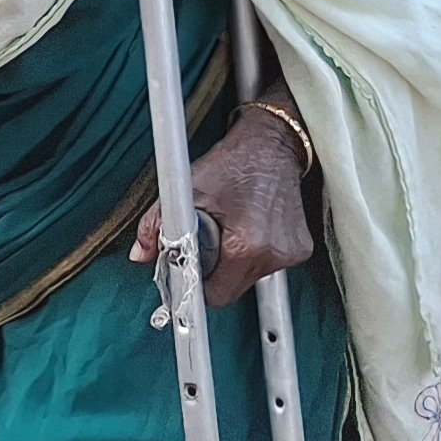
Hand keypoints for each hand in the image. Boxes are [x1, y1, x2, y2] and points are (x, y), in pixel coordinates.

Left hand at [131, 107, 314, 309]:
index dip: (197, 287)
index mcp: (246, 245)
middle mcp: (273, 253)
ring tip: (230, 231)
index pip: (216, 295)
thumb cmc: (230, 164)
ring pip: (250, 279)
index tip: (190, 273)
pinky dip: (255, 254)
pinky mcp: (301, 249)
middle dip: (215, 273)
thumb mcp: (186, 190)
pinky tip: (250, 228)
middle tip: (208, 244)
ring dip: (235, 263)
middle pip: (233, 289)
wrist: (271, 145)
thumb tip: (139, 253)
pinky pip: (268, 266)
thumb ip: (157, 224)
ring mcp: (290, 253)